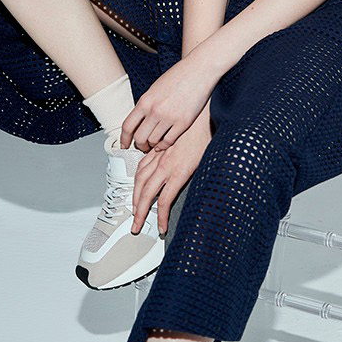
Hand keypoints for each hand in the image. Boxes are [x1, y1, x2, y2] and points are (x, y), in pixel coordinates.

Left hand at [119, 48, 217, 152]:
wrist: (198, 70)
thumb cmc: (178, 76)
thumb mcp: (155, 89)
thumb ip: (146, 105)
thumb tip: (139, 121)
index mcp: (145, 101)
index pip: (128, 126)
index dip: (124, 139)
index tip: (124, 145)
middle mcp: (155, 110)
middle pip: (139, 138)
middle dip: (140, 145)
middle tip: (143, 146)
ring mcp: (169, 117)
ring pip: (153, 141)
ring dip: (153, 145)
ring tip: (155, 143)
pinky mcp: (183, 123)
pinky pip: (169, 141)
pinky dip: (165, 145)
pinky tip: (165, 142)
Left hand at [130, 110, 212, 233]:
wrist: (208, 116)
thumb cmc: (199, 122)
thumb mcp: (184, 133)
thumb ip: (179, 146)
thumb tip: (182, 155)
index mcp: (160, 149)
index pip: (140, 170)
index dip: (135, 187)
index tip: (136, 199)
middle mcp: (159, 158)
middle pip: (139, 184)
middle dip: (134, 203)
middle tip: (133, 218)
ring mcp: (167, 166)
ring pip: (147, 194)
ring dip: (141, 212)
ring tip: (139, 225)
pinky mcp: (179, 174)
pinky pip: (165, 200)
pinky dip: (161, 215)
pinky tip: (162, 226)